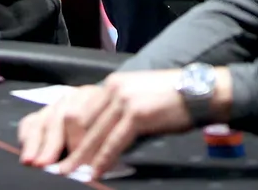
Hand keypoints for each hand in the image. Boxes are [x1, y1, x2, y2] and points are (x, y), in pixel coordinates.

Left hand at [17, 70, 196, 178]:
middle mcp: (113, 88)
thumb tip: (104, 135)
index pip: (84, 112)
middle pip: (85, 124)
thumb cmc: (171, 97)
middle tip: (58, 167)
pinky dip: (103, 159)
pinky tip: (95, 171)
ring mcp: (124, 100)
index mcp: (112, 84)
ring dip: (82, 157)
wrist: (198, 90)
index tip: (62, 151)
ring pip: (96, 135)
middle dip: (71, 148)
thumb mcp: (138, 97)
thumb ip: (119, 111)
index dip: (72, 135)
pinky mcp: (136, 113)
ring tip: (70, 173)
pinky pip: (114, 141)